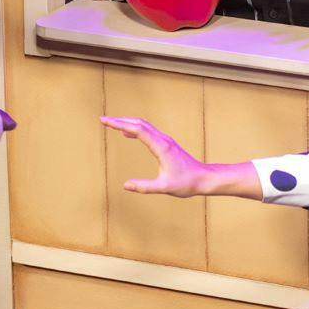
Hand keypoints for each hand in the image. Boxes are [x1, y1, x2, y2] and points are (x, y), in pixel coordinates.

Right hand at [100, 115, 258, 199]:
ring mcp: (165, 140)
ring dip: (127, 122)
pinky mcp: (166, 144)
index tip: (106, 122)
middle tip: (103, 120)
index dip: (120, 124)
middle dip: (120, 120)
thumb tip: (126, 185)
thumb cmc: (187, 183)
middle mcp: (163, 140)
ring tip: (112, 124)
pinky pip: (148, 131)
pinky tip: (127, 134)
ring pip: (144, 125)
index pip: (137, 130)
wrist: (204, 178)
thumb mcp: (164, 188)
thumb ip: (144, 187)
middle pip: (139, 123)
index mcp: (161, 147)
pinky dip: (135, 128)